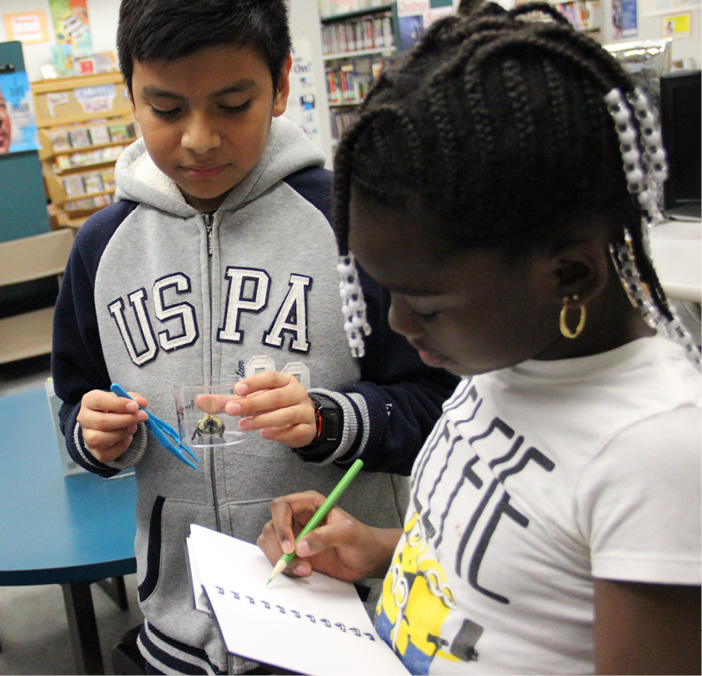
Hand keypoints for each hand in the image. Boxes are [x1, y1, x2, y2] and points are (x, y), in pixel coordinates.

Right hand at [77, 389, 147, 462]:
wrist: (110, 422)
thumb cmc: (117, 407)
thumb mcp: (124, 399)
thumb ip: (134, 398)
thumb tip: (141, 403)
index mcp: (89, 401)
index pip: (99, 401)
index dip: (118, 404)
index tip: (135, 406)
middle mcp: (84, 418)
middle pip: (101, 422)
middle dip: (126, 420)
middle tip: (142, 416)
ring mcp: (87, 436)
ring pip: (100, 439)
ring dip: (122, 433)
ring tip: (134, 427)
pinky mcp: (94, 451)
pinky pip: (106, 454)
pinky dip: (121, 446)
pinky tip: (128, 438)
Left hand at [224, 371, 317, 447]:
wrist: (304, 422)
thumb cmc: (275, 406)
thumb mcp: (255, 399)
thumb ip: (229, 401)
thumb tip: (199, 400)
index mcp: (284, 381)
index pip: (270, 378)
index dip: (254, 382)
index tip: (236, 389)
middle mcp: (296, 393)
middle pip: (276, 397)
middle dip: (253, 403)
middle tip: (232, 410)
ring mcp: (304, 411)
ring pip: (287, 414)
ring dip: (264, 419)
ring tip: (244, 425)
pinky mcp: (307, 429)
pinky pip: (295, 431)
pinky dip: (280, 433)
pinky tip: (264, 434)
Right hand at [257, 490, 400, 580]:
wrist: (367, 559)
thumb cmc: (362, 540)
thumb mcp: (348, 533)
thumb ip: (326, 537)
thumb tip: (301, 547)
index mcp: (309, 503)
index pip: (281, 506)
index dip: (281, 525)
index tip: (290, 547)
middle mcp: (297, 517)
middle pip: (271, 526)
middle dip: (279, 548)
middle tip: (297, 562)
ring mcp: (294, 535)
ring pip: (270, 544)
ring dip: (281, 560)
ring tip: (305, 570)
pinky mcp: (294, 553)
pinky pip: (277, 558)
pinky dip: (285, 568)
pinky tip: (304, 571)